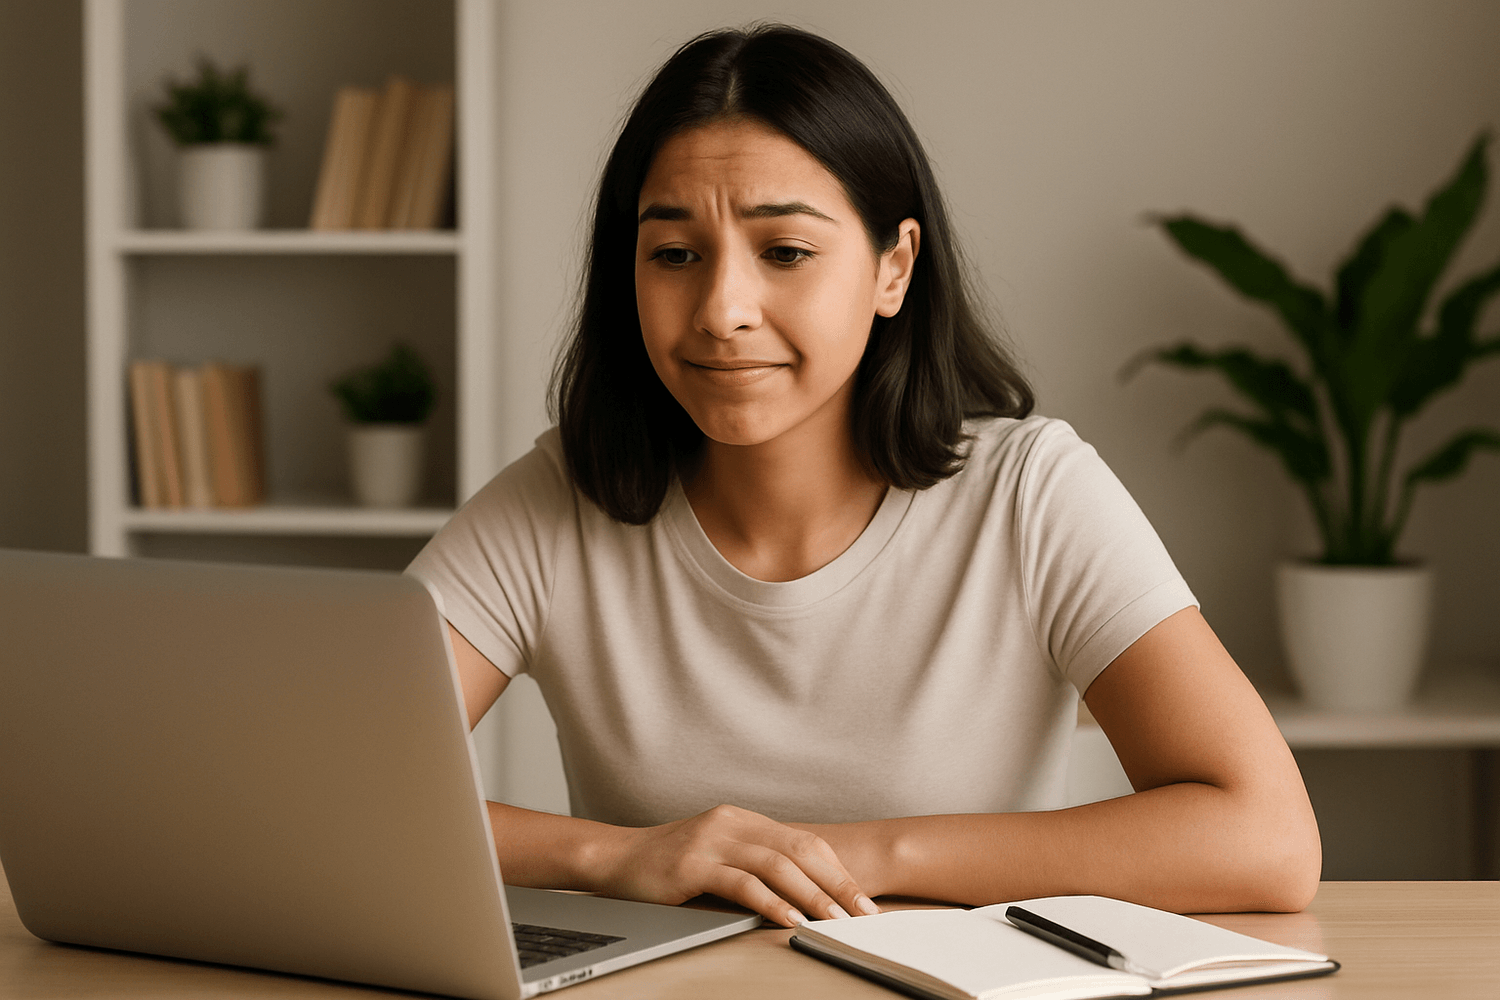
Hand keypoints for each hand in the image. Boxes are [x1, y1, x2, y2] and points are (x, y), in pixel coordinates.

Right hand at [594, 804, 881, 926]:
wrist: (614, 859)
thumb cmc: (667, 865)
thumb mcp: (716, 854)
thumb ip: (752, 862)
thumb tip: (802, 892)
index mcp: (742, 819)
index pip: (804, 840)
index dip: (836, 868)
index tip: (860, 897)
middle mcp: (731, 823)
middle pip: (799, 850)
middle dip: (836, 883)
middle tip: (862, 912)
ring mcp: (712, 840)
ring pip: (776, 865)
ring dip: (812, 895)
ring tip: (834, 921)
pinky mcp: (692, 864)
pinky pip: (742, 883)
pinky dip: (770, 902)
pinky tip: (789, 919)